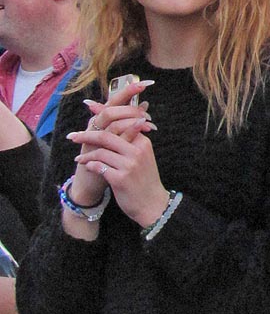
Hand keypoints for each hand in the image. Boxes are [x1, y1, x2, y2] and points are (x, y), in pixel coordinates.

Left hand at [67, 80, 167, 226]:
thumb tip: (121, 120)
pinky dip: (90, 165)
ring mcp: (129, 165)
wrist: (152, 204)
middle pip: (107, 135)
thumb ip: (132, 139)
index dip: (103, 115)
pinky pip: (99, 167)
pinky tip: (86, 167)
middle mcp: (137, 151)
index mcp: (143, 142)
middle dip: (86, 135)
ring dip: (86, 155)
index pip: (120, 123)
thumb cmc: (145, 179)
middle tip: (73, 136)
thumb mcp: (143, 156)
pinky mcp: (121, 179)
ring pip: (101, 151)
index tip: (89, 109)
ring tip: (78, 159)